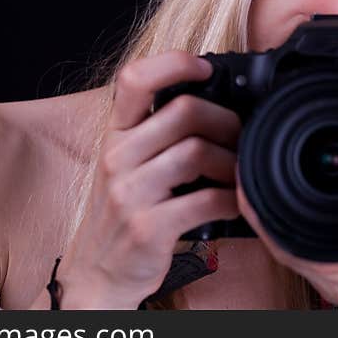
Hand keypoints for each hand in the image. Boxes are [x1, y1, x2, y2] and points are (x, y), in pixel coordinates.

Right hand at [57, 51, 241, 308]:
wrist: (97, 274)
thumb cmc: (123, 213)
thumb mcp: (127, 165)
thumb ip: (157, 133)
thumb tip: (214, 103)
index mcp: (115, 134)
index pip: (134, 78)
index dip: (173, 63)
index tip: (205, 67)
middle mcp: (116, 156)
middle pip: (183, 111)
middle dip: (224, 120)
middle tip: (239, 135)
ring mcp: (129, 192)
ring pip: (197, 152)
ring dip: (231, 161)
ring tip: (237, 172)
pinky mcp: (147, 227)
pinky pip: (205, 200)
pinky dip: (231, 199)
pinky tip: (234, 203)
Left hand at [236, 80, 337, 309]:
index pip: (293, 225)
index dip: (261, 194)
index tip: (249, 164)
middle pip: (278, 237)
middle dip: (259, 198)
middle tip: (247, 165)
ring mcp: (336, 291)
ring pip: (284, 252)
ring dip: (269, 218)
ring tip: (260, 184)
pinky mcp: (335, 297)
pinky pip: (297, 264)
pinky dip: (288, 236)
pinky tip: (289, 216)